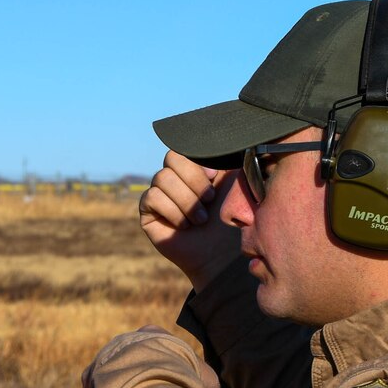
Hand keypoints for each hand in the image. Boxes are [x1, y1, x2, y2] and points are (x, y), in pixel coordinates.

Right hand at [139, 151, 240, 289]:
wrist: (224, 255)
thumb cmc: (236, 222)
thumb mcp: (238, 182)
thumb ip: (228, 156)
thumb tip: (225, 131)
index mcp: (197, 167)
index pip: (185, 146)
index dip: (198, 161)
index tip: (215, 177)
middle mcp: (177, 178)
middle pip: (171, 157)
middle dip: (194, 181)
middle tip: (210, 201)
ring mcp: (160, 194)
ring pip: (162, 178)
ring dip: (186, 201)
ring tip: (200, 219)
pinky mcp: (148, 212)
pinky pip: (152, 197)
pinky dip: (173, 211)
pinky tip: (185, 225)